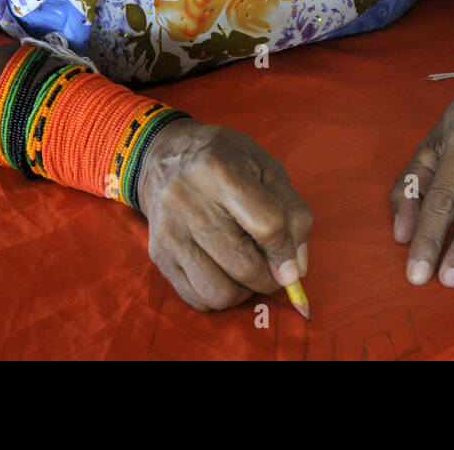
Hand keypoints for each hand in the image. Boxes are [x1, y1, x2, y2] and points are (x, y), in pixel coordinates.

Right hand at [137, 119, 311, 310]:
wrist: (161, 155)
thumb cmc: (224, 158)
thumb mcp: (266, 168)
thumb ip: (292, 213)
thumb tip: (296, 269)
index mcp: (220, 170)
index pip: (267, 226)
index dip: (286, 252)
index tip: (292, 265)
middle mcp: (189, 201)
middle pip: (244, 265)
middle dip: (269, 278)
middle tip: (272, 267)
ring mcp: (170, 231)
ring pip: (220, 291)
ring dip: (244, 291)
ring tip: (247, 269)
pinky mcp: (158, 253)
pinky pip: (197, 298)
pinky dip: (219, 295)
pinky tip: (224, 272)